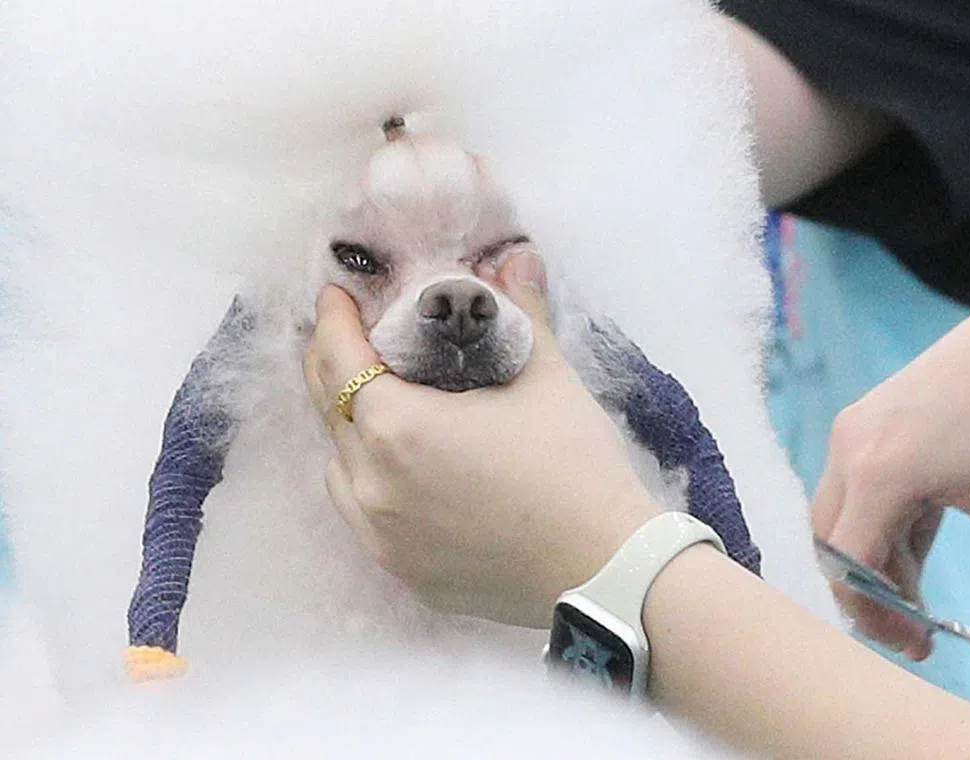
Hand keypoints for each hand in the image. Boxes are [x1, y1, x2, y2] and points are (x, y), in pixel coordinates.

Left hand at [303, 252, 659, 627]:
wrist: (608, 570)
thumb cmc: (577, 467)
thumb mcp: (548, 378)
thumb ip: (520, 311)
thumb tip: (518, 257)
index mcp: (399, 428)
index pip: (339, 360)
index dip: (333, 321)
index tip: (335, 297)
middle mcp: (374, 485)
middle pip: (329, 412)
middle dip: (334, 367)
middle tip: (354, 339)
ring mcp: (385, 537)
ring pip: (340, 469)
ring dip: (351, 431)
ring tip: (385, 409)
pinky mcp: (406, 572)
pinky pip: (366, 516)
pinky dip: (372, 484)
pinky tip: (409, 473)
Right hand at [812, 266, 969, 661]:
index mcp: (880, 470)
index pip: (847, 563)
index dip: (873, 613)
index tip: (917, 644)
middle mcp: (852, 447)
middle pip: (833, 542)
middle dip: (868, 595)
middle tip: (916, 634)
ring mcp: (858, 430)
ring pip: (847, 517)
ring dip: (878, 562)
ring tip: (925, 600)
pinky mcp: (873, 422)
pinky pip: (863, 489)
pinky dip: (886, 527)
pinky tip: (923, 548)